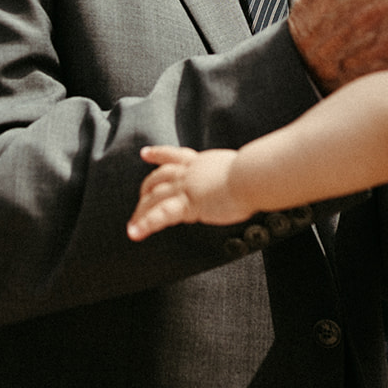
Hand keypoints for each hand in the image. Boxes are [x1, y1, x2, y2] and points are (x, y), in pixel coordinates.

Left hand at [128, 146, 247, 239]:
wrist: (253, 176)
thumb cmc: (256, 174)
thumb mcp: (239, 169)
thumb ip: (231, 175)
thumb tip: (241, 179)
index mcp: (201, 162)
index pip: (175, 156)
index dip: (158, 154)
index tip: (146, 154)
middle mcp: (189, 172)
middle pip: (158, 178)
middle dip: (146, 189)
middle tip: (140, 199)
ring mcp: (186, 188)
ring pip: (154, 198)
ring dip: (140, 212)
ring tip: (132, 225)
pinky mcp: (187, 204)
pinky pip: (160, 215)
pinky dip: (145, 225)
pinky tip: (135, 233)